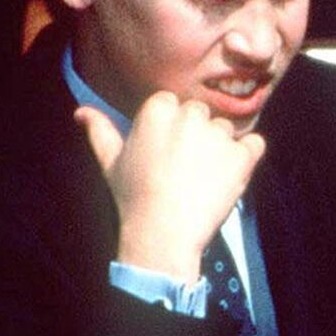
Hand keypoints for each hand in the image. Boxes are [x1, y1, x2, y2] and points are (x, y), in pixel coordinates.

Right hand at [76, 92, 263, 281]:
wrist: (163, 232)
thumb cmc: (133, 197)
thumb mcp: (111, 162)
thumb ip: (100, 132)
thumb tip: (81, 111)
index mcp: (158, 110)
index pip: (172, 103)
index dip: (170, 128)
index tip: (165, 151)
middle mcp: (190, 116)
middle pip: (201, 114)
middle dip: (196, 134)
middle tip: (183, 167)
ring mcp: (218, 135)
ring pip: (226, 129)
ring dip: (219, 147)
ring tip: (201, 178)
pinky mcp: (242, 155)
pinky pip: (254, 144)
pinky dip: (247, 157)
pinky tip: (228, 176)